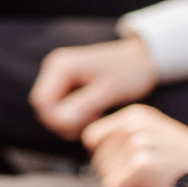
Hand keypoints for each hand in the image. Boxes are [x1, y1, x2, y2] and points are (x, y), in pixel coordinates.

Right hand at [29, 34, 159, 137]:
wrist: (144, 58)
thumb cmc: (131, 72)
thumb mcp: (109, 90)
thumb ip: (83, 105)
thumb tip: (60, 121)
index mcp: (60, 67)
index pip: (42, 101)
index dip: (58, 120)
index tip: (84, 128)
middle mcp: (54, 68)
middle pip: (44, 105)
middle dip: (63, 121)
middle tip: (90, 127)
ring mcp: (59, 74)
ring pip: (51, 107)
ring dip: (69, 120)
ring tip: (95, 119)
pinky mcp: (66, 81)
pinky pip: (60, 104)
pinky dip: (73, 114)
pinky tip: (93, 114)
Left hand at [81, 103, 187, 186]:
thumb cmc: (181, 160)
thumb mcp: (155, 134)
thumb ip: (125, 133)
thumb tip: (88, 142)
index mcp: (135, 116)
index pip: (92, 137)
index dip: (106, 154)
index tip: (128, 161)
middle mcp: (134, 126)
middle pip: (98, 158)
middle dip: (116, 171)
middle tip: (146, 173)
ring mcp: (138, 144)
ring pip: (105, 174)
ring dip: (124, 183)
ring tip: (152, 178)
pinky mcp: (141, 165)